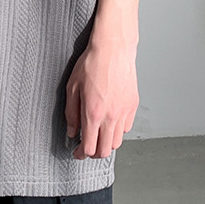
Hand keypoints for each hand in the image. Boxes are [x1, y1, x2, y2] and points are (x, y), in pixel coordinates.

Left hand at [65, 39, 138, 158]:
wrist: (113, 49)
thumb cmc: (92, 63)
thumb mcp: (72, 87)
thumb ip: (71, 113)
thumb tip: (72, 131)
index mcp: (93, 113)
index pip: (89, 147)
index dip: (80, 154)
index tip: (77, 153)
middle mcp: (111, 116)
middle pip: (105, 151)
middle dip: (94, 154)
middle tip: (86, 149)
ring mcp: (124, 112)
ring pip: (117, 142)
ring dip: (106, 144)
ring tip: (98, 136)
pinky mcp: (133, 105)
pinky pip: (126, 127)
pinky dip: (117, 131)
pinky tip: (109, 123)